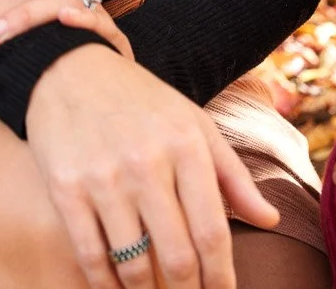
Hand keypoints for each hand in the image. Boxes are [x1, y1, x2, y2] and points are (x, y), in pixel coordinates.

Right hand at [26, 46, 279, 288]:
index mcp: (186, 147)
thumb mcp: (194, 124)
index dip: (221, 278)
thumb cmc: (140, 101)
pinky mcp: (65, 187)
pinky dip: (105, 285)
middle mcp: (146, 163)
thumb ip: (234, 176)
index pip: (213, 233)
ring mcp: (103, 177)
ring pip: (133, 264)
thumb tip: (271, 221)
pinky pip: (90, 254)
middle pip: (177, 257)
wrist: (68, 68)